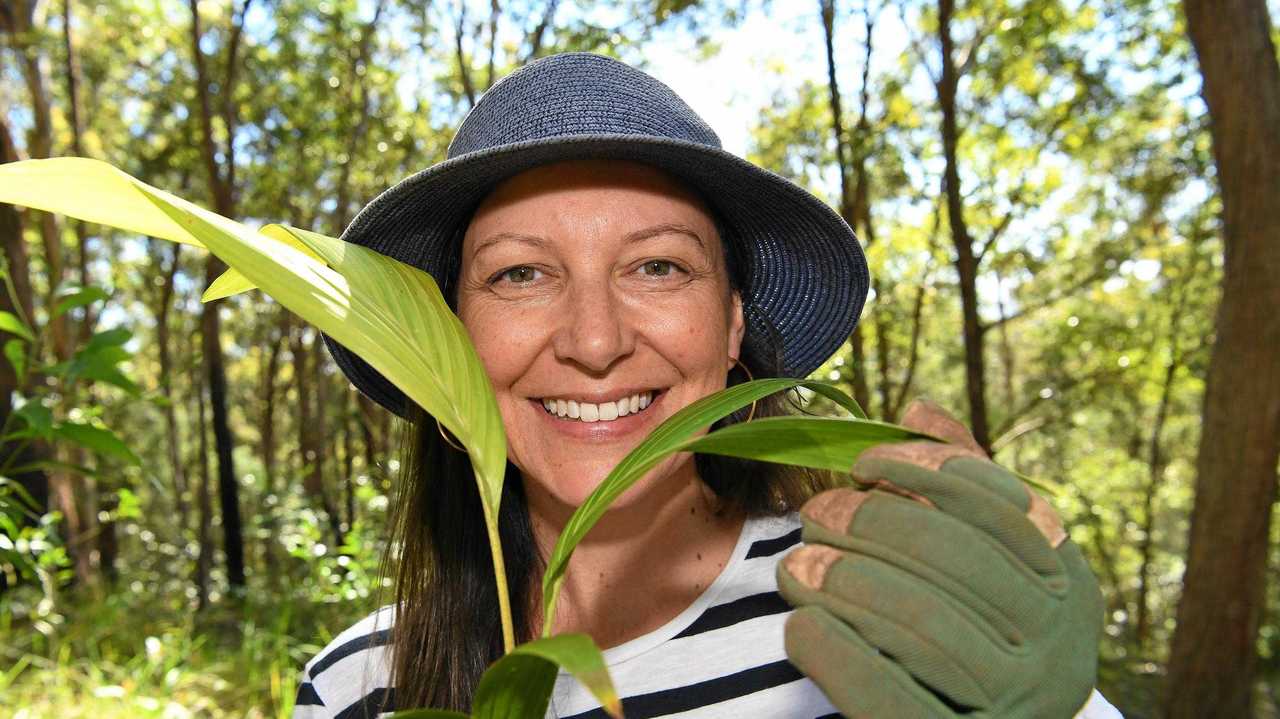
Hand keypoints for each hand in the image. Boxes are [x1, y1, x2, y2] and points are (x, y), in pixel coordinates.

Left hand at [778, 399, 1103, 717]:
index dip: (928, 474)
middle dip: (875, 526)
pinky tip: (801, 627)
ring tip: (799, 565)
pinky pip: (886, 693)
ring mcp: (1016, 698)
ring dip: (846, 583)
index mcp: (1066, 582)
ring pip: (922, 623)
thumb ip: (964, 488)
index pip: (1002, 507)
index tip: (865, 463)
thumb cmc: (989, 632)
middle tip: (817, 513)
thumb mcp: (998, 561)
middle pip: (956, 560)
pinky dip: (836, 652)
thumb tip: (917, 409)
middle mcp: (1056, 641)